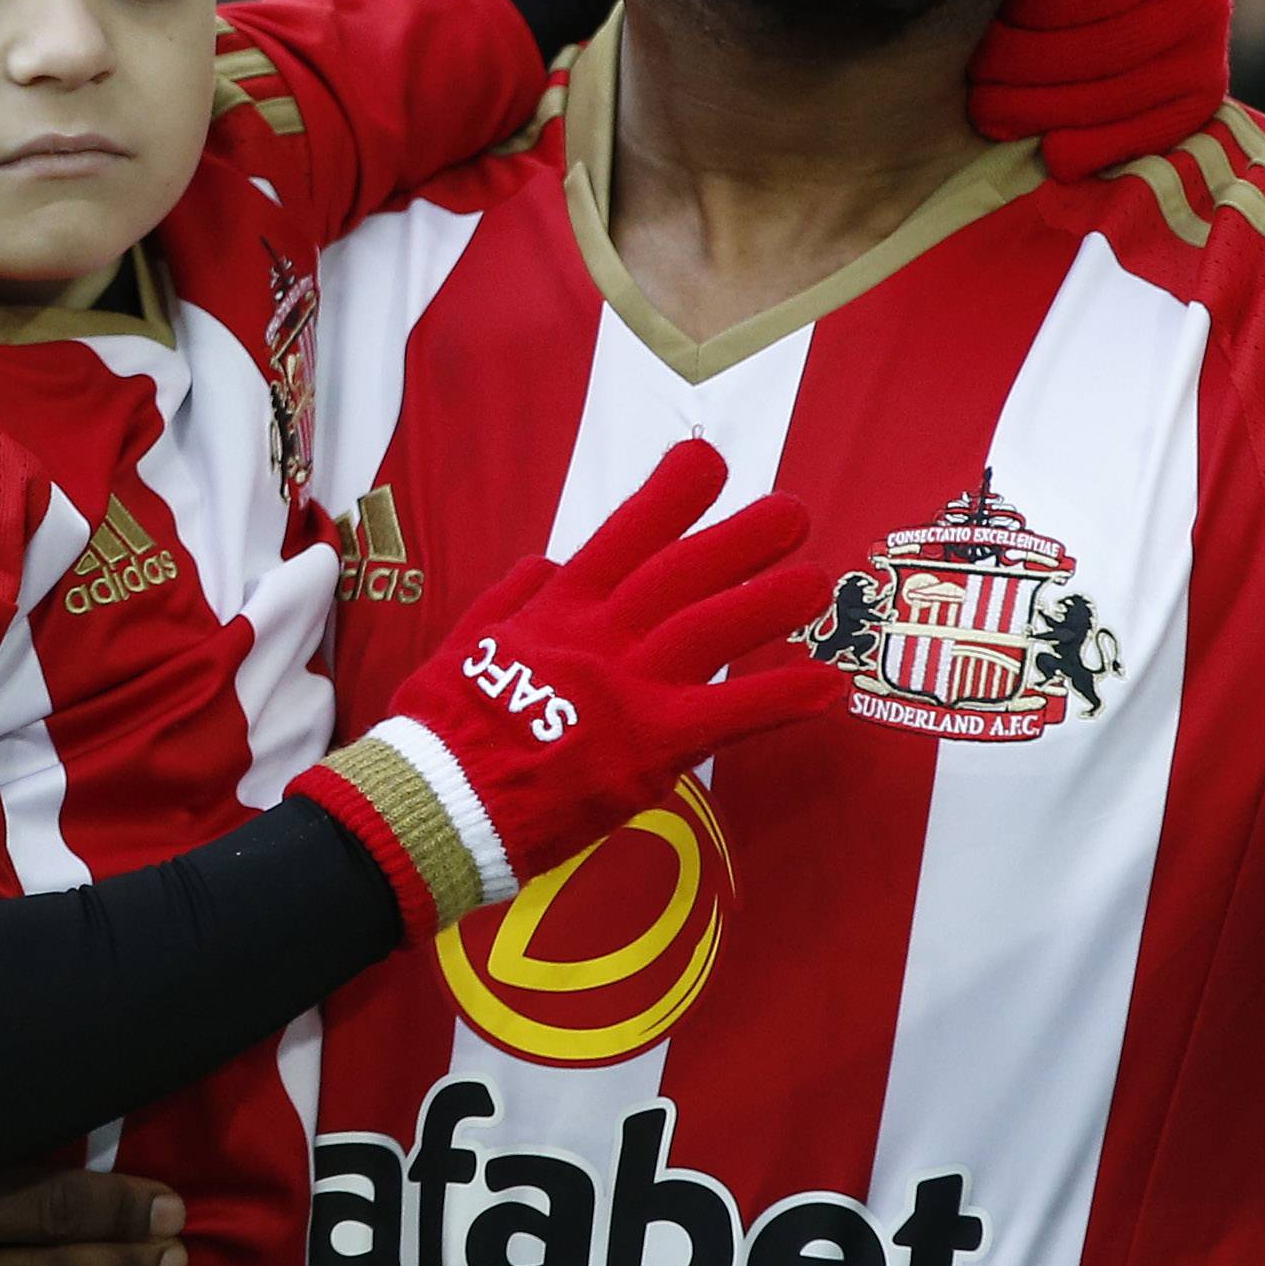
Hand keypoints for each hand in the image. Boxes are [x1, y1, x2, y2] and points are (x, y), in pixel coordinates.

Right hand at [295, 438, 834, 933]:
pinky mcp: (649, 746)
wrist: (435, 802)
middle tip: (793, 513)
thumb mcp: (467, 640)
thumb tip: (546, 563)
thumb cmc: (443, 726)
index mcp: (559, 608)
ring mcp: (628, 687)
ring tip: (819, 580)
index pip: (624, 534)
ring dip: (772, 601)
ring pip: (713, 629)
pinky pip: (729, 715)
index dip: (671, 495)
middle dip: (742, 538)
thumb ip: (514, 598)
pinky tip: (829, 687)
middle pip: (683, 572)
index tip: (708, 463)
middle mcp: (600, 634)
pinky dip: (782, 698)